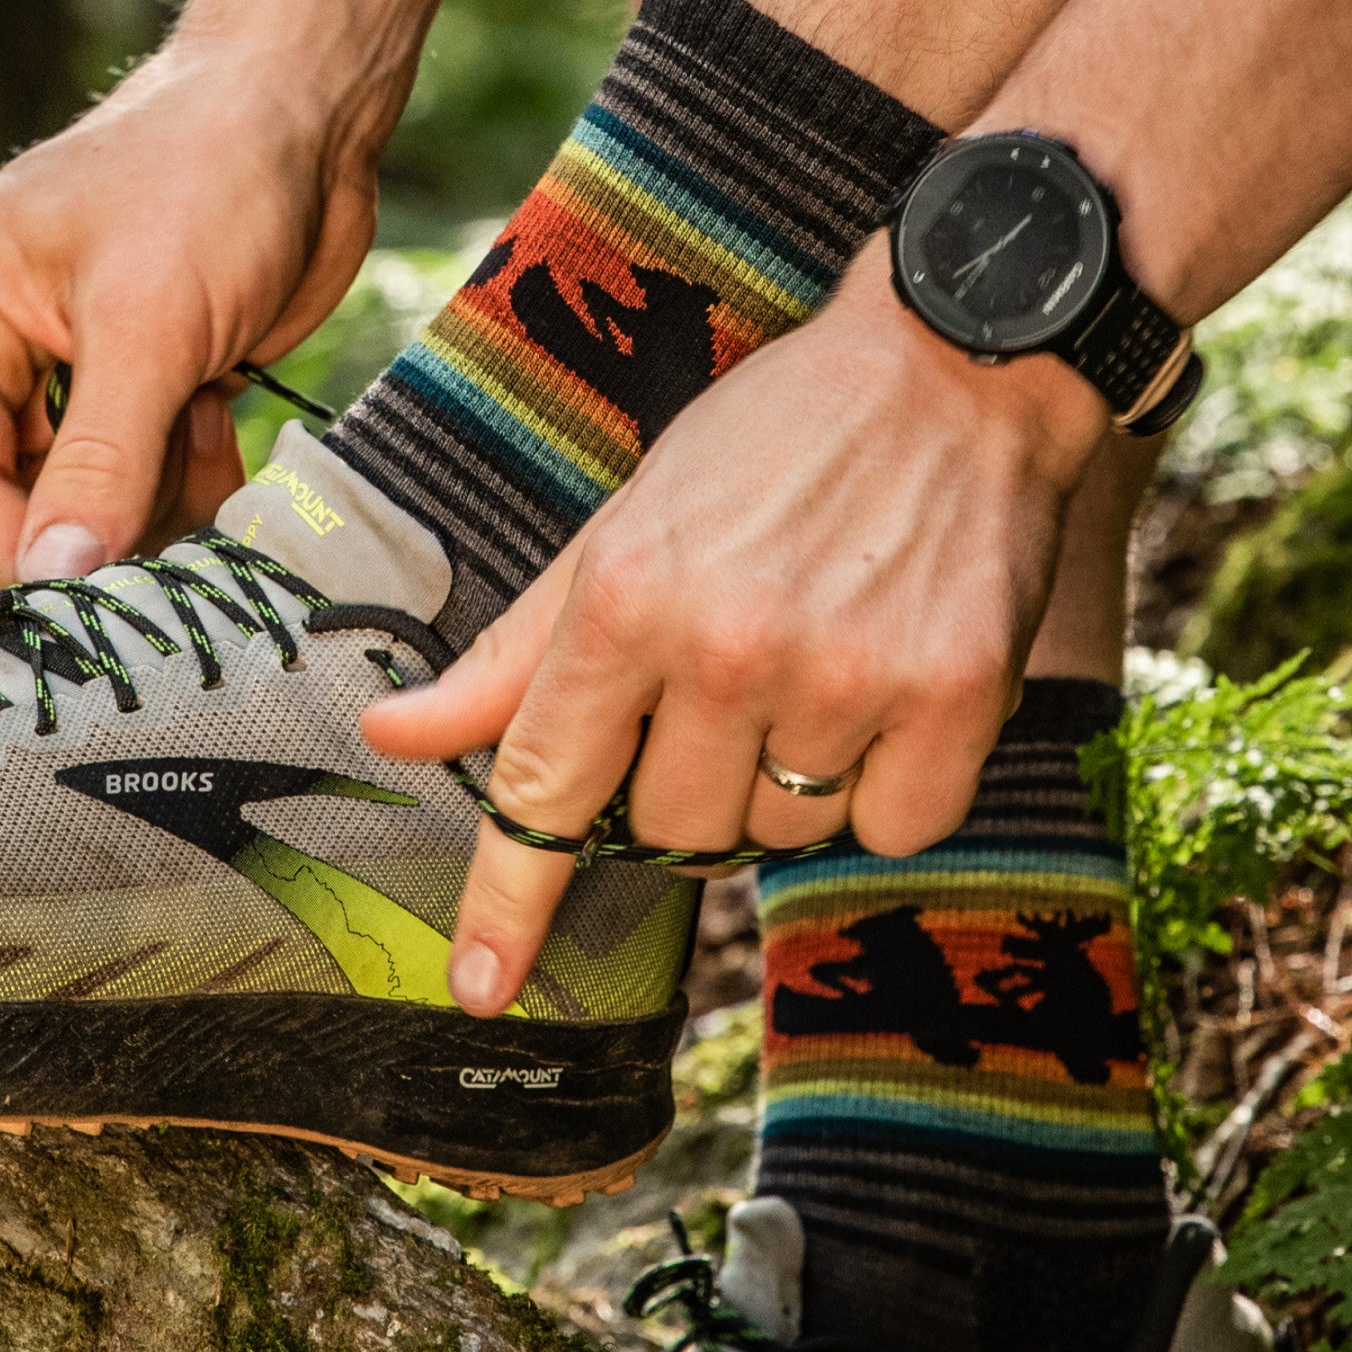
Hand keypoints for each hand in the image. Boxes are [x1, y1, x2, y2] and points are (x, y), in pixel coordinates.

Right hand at [0, 40, 383, 602]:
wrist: (304, 122)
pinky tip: (218, 424)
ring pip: (51, 530)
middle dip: (47, 551)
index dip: (3, 555)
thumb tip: (52, 580)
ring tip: (199, 436)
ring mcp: (44, 394)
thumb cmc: (211, 177)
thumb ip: (101, 462)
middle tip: (136, 535)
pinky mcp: (118, 413)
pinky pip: (122, 508)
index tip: (94, 586)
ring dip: (137, 518)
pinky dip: (178, 496)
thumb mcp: (151, 323)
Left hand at [360, 239, 1109, 1013]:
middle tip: (728, 684)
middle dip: (684, 782)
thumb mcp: (620, 528)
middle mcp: (729, 649)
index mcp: (627, 599)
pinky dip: (884, 790)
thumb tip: (392, 736)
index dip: (507, 901)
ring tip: (816, 665)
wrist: (959, 362)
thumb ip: (514, 654)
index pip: (544, 788)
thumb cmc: (771, 444)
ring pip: (778, 838)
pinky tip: (888, 693)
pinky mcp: (956, 699)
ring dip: (785, 783)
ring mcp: (846, 678)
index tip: (481, 989)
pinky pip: (890, 830)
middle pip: (668, 830)